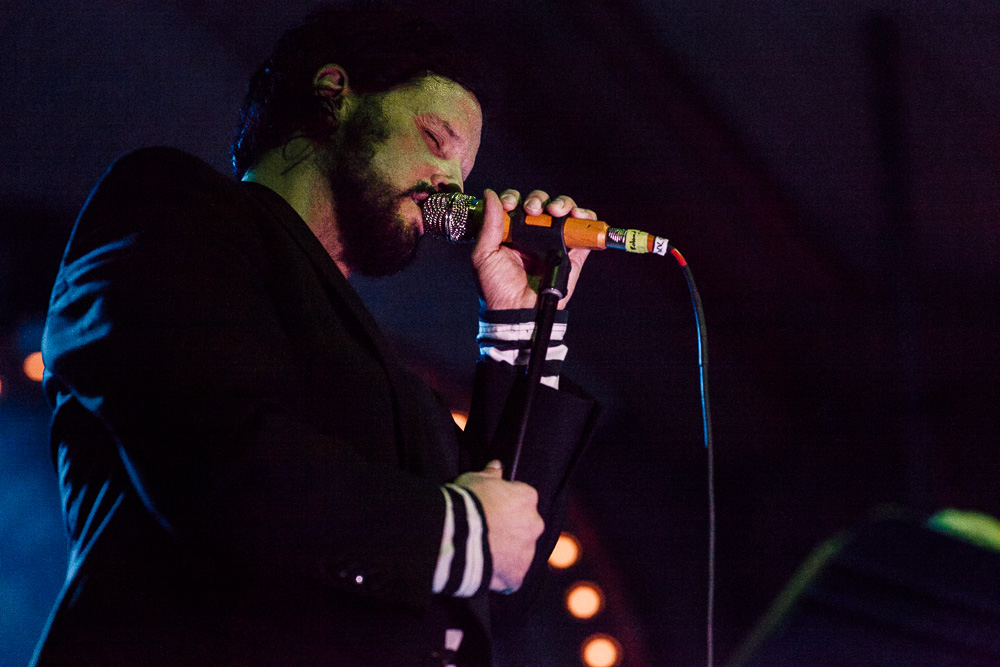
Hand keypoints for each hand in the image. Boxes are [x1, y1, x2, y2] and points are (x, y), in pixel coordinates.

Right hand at [453, 460, 543, 592]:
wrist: (456, 537)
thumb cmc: (464, 502)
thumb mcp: (473, 479)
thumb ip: (489, 473)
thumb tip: (497, 465)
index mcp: (527, 497)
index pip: (523, 498)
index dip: (505, 504)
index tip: (490, 508)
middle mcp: (535, 524)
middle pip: (526, 526)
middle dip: (511, 529)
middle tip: (486, 531)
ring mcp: (528, 552)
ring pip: (521, 551)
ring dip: (507, 552)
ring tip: (482, 552)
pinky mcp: (518, 575)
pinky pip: (513, 576)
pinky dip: (502, 575)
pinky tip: (485, 571)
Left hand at [471, 189, 594, 309]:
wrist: (518, 312)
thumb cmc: (496, 289)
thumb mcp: (484, 254)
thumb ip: (489, 223)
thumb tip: (490, 194)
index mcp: (510, 233)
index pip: (516, 204)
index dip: (514, 198)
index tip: (510, 205)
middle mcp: (533, 235)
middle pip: (541, 203)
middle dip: (538, 200)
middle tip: (533, 211)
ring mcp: (553, 243)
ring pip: (563, 211)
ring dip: (562, 203)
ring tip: (556, 211)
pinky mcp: (572, 254)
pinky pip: (583, 231)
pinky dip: (586, 219)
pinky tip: (577, 216)